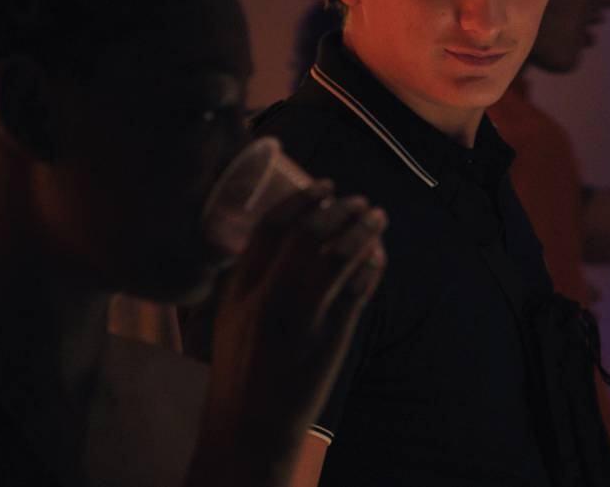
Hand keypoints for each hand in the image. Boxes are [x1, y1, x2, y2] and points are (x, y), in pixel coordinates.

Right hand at [192, 182, 386, 484]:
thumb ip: (250, 277)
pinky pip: (358, 289)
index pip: (272, 227)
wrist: (250, 424)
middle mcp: (271, 295)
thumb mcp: (231, 315)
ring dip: (363, 230)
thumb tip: (280, 238)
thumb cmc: (240, 367)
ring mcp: (303, 315)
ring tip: (377, 216)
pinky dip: (372, 266)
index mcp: (241, 287)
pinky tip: (379, 255)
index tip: (323, 185)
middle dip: (339, 209)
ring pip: (339, 256)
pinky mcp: (331, 335)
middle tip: (358, 200)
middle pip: (309, 233)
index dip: (301, 199)